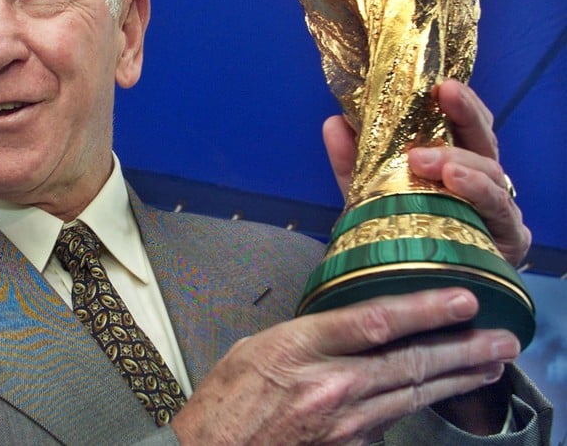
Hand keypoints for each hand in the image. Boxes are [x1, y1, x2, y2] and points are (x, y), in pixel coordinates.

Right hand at [171, 288, 519, 444]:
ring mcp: (344, 425)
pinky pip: (391, 423)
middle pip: (409, 362)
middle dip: (462, 349)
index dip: (424, 309)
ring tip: (489, 366)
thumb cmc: (226, 403)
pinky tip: (436, 395)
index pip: (374, 322)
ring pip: (412, 395)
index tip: (461, 300)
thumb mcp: (255, 349)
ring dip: (456, 379)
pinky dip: (415, 405)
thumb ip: (305, 337)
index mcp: (300, 349)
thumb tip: (343, 329)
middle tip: (501, 339)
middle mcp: (330, 386)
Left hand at [322, 79, 530, 265]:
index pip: (464, 125)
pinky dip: (478, 194)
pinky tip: (457, 182)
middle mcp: (483, 183)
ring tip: (433, 159)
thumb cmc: (403, 237)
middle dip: (465, 115)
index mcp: (457, 164)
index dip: (456, 102)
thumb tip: (334, 122)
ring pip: (492, 174)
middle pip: (484, 140)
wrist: (417, 292)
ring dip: (462, 161)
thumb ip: (352, 162)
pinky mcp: (508, 241)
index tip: (439, 83)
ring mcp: (499, 210)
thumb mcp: (371, 195)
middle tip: (445, 95)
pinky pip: (499, 213)